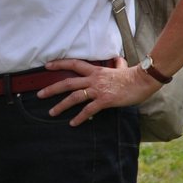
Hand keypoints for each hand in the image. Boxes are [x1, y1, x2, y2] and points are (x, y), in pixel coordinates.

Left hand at [40, 57, 155, 125]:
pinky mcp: (105, 100)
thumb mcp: (121, 67)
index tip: (47, 65)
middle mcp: (93, 79)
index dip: (60, 64)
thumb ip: (116, 64)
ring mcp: (98, 90)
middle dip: (51, 89)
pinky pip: (89, 110)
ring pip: (74, 97)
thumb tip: (117, 59)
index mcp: (96, 70)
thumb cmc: (133, 76)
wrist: (143, 81)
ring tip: (52, 112)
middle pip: (68, 83)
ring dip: (61, 105)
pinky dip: (80, 117)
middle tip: (39, 95)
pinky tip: (73, 123)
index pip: (74, 64)